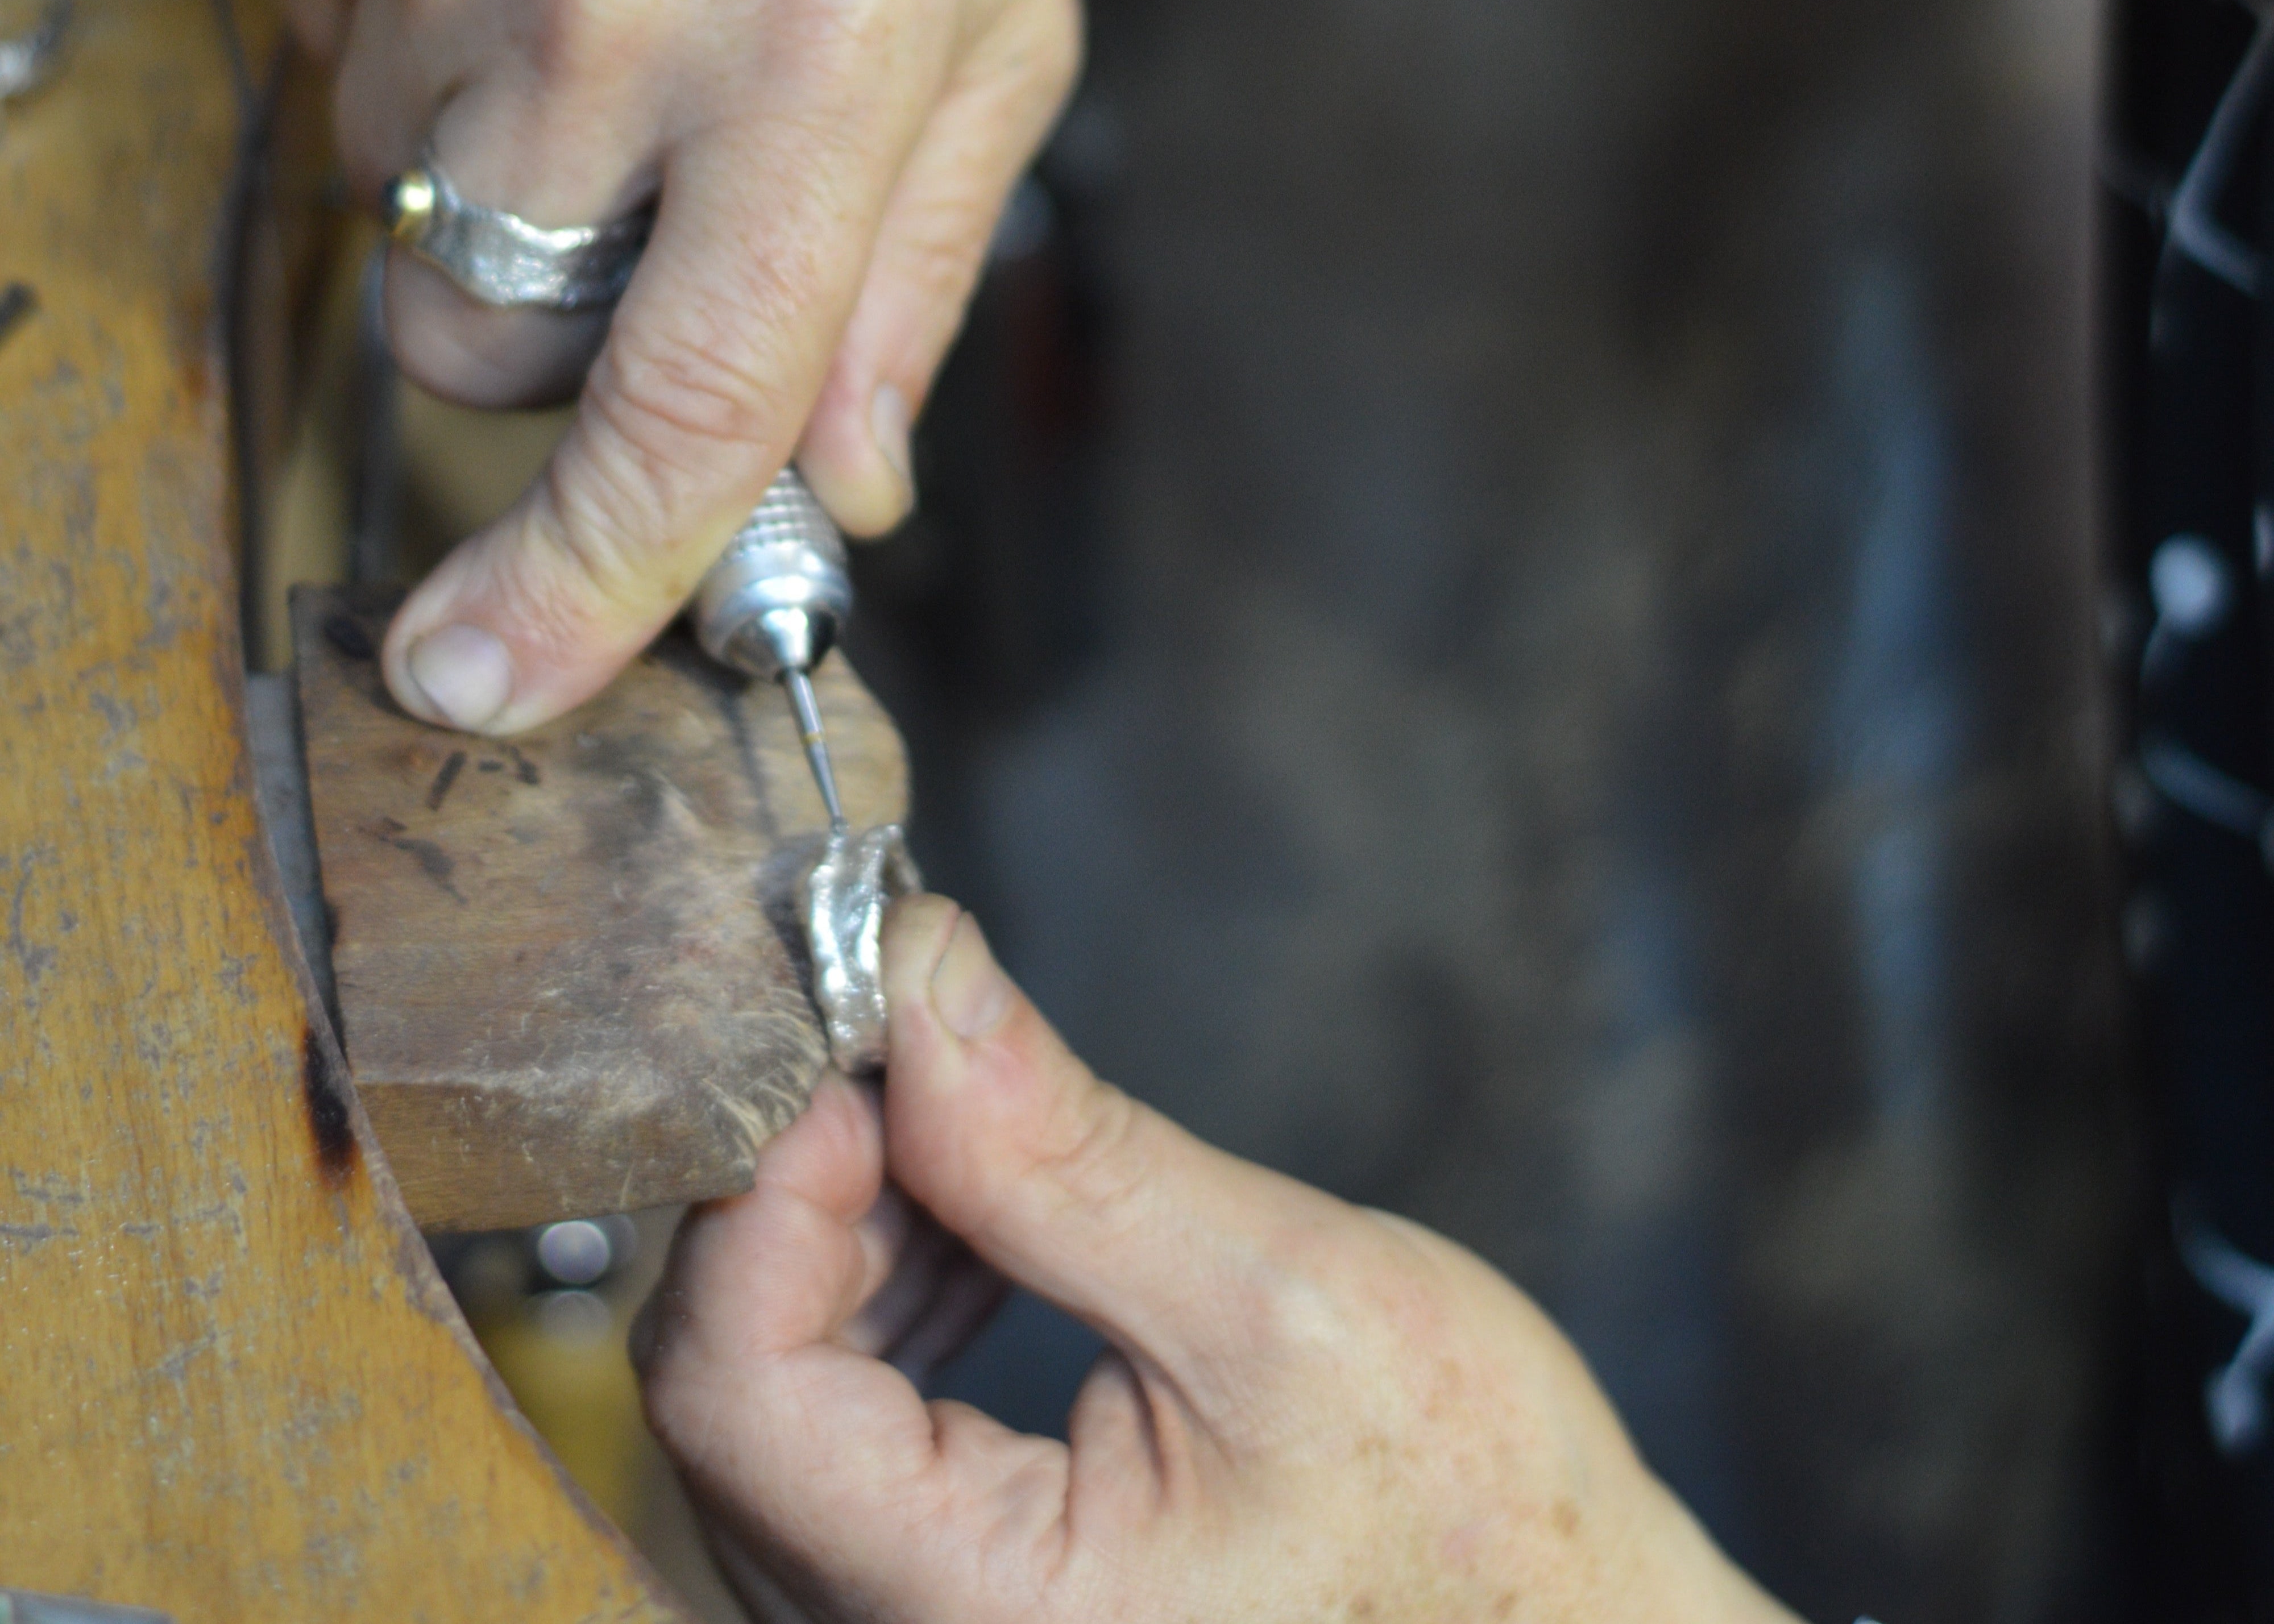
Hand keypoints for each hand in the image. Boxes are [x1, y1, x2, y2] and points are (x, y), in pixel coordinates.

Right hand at [231, 0, 1079, 731]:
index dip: (582, 584)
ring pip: (394, 190)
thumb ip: (913, 273)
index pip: (682, 399)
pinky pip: (324, 32)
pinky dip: (413, 12)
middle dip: (541, 327)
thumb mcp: (996, 18)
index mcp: (814, 48)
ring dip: (488, 145)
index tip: (480, 683)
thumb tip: (839, 491)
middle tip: (629, 177)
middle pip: (486, 329)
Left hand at [636, 896, 1797, 1623]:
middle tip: (919, 1041)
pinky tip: (983, 1233)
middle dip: (806, 1186)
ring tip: (974, 1133)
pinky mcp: (943, 1603)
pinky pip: (832, 1442)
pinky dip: (881, 1306)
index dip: (768, 1182)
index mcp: (967, 1619)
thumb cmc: (1472, 1519)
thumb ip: (1062, 1152)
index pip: (729, 1388)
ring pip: (766, 1407)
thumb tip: (917, 974)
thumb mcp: (1286, 1304)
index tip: (863, 1030)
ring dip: (842, 1236)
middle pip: (725, 1394)